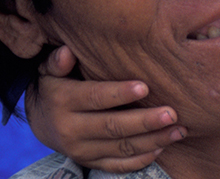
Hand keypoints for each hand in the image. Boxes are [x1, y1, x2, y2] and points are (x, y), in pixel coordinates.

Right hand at [26, 46, 186, 172]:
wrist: (40, 119)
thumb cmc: (56, 84)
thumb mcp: (50, 70)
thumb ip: (58, 61)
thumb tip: (66, 52)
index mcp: (63, 101)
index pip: (94, 98)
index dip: (119, 93)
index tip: (145, 87)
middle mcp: (70, 130)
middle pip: (112, 127)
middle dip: (145, 121)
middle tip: (172, 114)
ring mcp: (81, 151)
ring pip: (121, 149)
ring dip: (153, 141)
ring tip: (179, 130)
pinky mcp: (90, 163)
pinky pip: (118, 166)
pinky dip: (141, 159)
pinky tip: (162, 147)